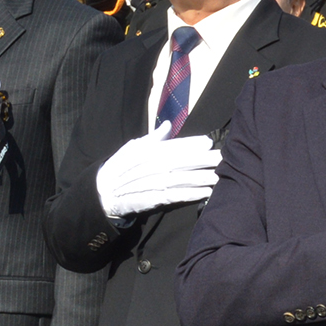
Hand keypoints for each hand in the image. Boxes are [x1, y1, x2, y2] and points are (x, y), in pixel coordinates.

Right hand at [96, 121, 222, 219]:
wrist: (102, 193)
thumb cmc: (120, 168)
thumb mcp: (133, 149)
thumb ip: (153, 138)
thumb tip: (168, 124)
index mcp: (146, 152)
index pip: (171, 146)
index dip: (189, 144)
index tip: (207, 142)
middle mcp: (150, 166)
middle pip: (180, 162)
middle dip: (202, 159)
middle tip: (223, 157)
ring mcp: (151, 184)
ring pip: (180, 179)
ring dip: (201, 177)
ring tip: (219, 175)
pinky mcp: (152, 200)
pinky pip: (174, 197)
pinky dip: (190, 195)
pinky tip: (205, 193)